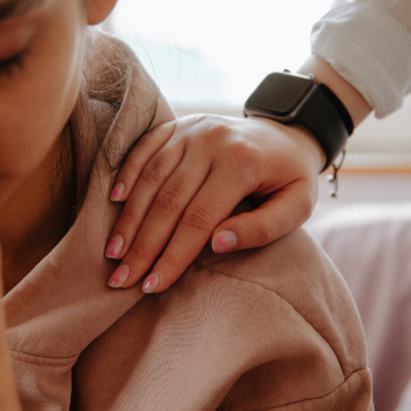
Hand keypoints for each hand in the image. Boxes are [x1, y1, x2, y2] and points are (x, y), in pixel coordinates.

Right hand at [104, 114, 323, 293]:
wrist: (289, 132)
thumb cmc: (291, 178)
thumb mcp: (297, 206)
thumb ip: (262, 228)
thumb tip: (217, 244)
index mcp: (242, 163)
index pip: (198, 219)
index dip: (172, 256)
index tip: (152, 286)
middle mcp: (212, 141)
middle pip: (168, 201)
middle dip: (142, 245)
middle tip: (121, 279)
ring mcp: (192, 129)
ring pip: (151, 177)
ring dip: (129, 218)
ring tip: (114, 252)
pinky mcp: (179, 125)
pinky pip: (145, 148)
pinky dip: (127, 173)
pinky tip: (114, 201)